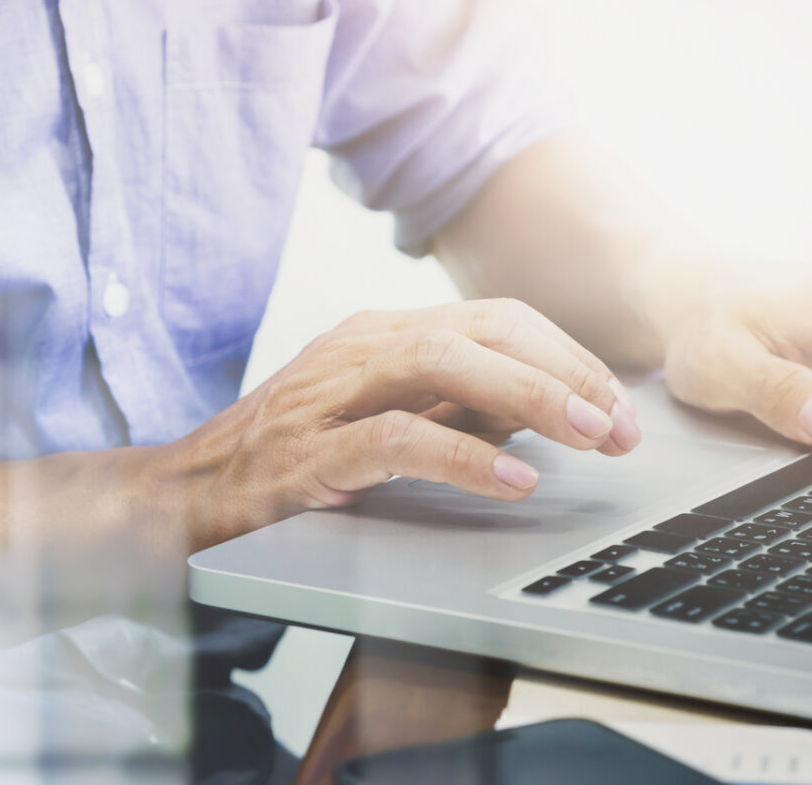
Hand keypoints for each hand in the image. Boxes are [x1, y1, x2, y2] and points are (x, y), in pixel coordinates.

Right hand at [169, 299, 640, 543]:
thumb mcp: (389, 415)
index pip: (498, 321)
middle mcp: (362, 345)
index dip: (568, 358)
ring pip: (444, 364)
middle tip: (621, 425)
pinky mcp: (307, 448)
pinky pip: (394, 438)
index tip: (617, 407)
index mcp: (386, 332)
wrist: (190, 490)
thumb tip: (548, 409)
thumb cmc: (296, 453)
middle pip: (483, 330)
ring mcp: (331, 390)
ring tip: (588, 435)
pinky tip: (512, 477)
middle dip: (566, 372)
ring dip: (531, 396)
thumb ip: (459, 407)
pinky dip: (462, 455)